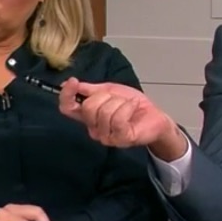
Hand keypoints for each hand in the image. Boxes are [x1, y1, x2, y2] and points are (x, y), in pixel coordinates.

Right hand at [58, 79, 186, 159]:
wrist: (154, 116)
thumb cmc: (132, 105)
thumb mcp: (109, 91)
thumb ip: (89, 89)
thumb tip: (69, 83)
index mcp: (89, 116)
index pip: (68, 108)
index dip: (66, 95)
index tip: (73, 82)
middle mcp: (94, 128)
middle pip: (88, 107)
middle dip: (105, 96)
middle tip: (119, 98)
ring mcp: (107, 136)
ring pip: (104, 112)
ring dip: (120, 102)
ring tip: (129, 104)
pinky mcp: (121, 138)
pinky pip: (118, 119)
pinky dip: (128, 106)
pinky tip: (134, 105)